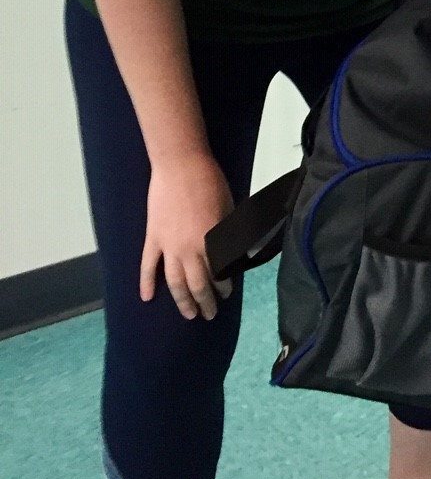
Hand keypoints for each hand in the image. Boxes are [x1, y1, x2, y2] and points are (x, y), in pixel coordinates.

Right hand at [141, 152, 234, 320]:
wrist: (181, 164)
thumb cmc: (210, 181)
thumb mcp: (229, 208)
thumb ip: (229, 234)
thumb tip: (235, 252)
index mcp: (212, 241)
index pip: (219, 273)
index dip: (224, 286)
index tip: (227, 294)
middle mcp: (189, 249)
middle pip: (198, 284)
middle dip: (205, 302)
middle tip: (210, 314)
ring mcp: (168, 245)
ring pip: (174, 282)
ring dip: (182, 300)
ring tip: (188, 314)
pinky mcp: (152, 237)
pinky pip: (147, 266)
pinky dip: (146, 283)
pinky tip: (147, 298)